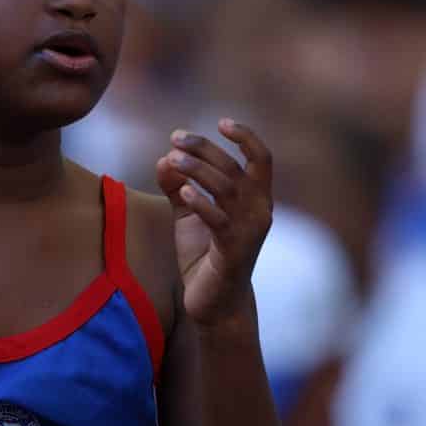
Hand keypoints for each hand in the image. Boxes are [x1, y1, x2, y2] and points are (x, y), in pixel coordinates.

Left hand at [156, 119, 272, 327]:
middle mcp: (259, 211)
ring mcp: (249, 231)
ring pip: (227, 187)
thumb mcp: (188, 216)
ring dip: (198, 168)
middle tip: (175, 138)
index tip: (221, 122)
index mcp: (255, 199)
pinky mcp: (234, 251)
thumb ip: (178, 187)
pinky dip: (200, 201)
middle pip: (235, 167)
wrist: (215, 304)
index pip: (261, 158)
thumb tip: (164, 158)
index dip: (246, 136)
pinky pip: (219, 219)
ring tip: (172, 158)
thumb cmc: (204, 257)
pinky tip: (182, 190)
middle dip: (205, 148)